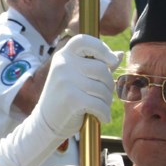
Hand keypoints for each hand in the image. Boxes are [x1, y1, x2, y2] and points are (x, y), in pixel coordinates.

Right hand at [0, 35, 118, 165]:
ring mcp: (66, 81)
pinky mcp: (72, 99)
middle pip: (102, 69)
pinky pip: (99, 104)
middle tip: (103, 96)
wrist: (45, 124)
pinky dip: (104, 113)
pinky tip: (102, 117)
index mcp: (63, 56)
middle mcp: (63, 65)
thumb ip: (96, 65)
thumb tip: (120, 54)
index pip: (84, 41)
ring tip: (99, 107)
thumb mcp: (77, 78)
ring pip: (103, 88)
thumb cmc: (65, 99)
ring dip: (106, 101)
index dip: (101, 48)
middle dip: (108, 85)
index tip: (111, 61)